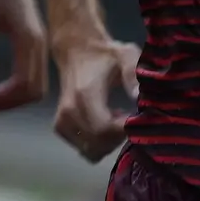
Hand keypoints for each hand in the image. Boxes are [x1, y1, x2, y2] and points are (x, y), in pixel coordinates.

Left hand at [0, 0, 48, 113]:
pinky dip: (20, 85)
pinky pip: (34, 71)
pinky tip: (1, 86)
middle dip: (12, 103)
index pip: (26, 84)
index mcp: (29, 40)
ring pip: (38, 82)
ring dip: (17, 96)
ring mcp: (40, 42)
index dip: (7, 99)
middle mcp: (40, 45)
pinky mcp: (35, 39)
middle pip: (37, 89)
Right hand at [52, 36, 140, 161]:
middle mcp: (69, 110)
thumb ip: (133, 74)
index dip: (125, 131)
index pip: (104, 129)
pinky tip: (103, 126)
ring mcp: (62, 119)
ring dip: (108, 142)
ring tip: (115, 121)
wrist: (75, 50)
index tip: (136, 119)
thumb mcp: (125, 55)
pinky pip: (82, 148)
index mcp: (84, 94)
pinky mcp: (59, 126)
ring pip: (90, 149)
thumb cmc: (104, 54)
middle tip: (127, 118)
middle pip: (98, 143)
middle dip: (119, 138)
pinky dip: (96, 143)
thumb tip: (140, 98)